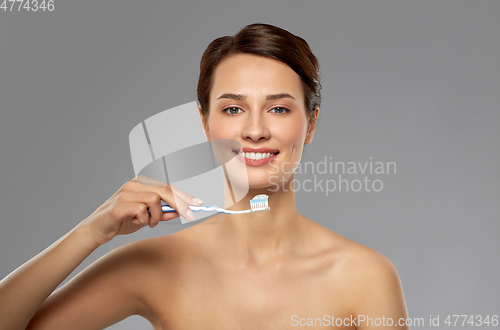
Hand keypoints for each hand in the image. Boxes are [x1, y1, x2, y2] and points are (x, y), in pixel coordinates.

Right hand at [75, 177, 202, 245]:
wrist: (96, 230)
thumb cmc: (121, 221)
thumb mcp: (146, 218)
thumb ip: (162, 213)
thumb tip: (180, 212)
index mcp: (140, 184)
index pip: (167, 186)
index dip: (184, 195)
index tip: (198, 204)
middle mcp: (134, 184)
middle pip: (164, 190)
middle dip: (180, 203)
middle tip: (189, 215)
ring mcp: (126, 193)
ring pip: (154, 199)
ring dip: (157, 215)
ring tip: (149, 223)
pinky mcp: (119, 204)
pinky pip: (142, 209)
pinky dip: (144, 219)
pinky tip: (136, 222)